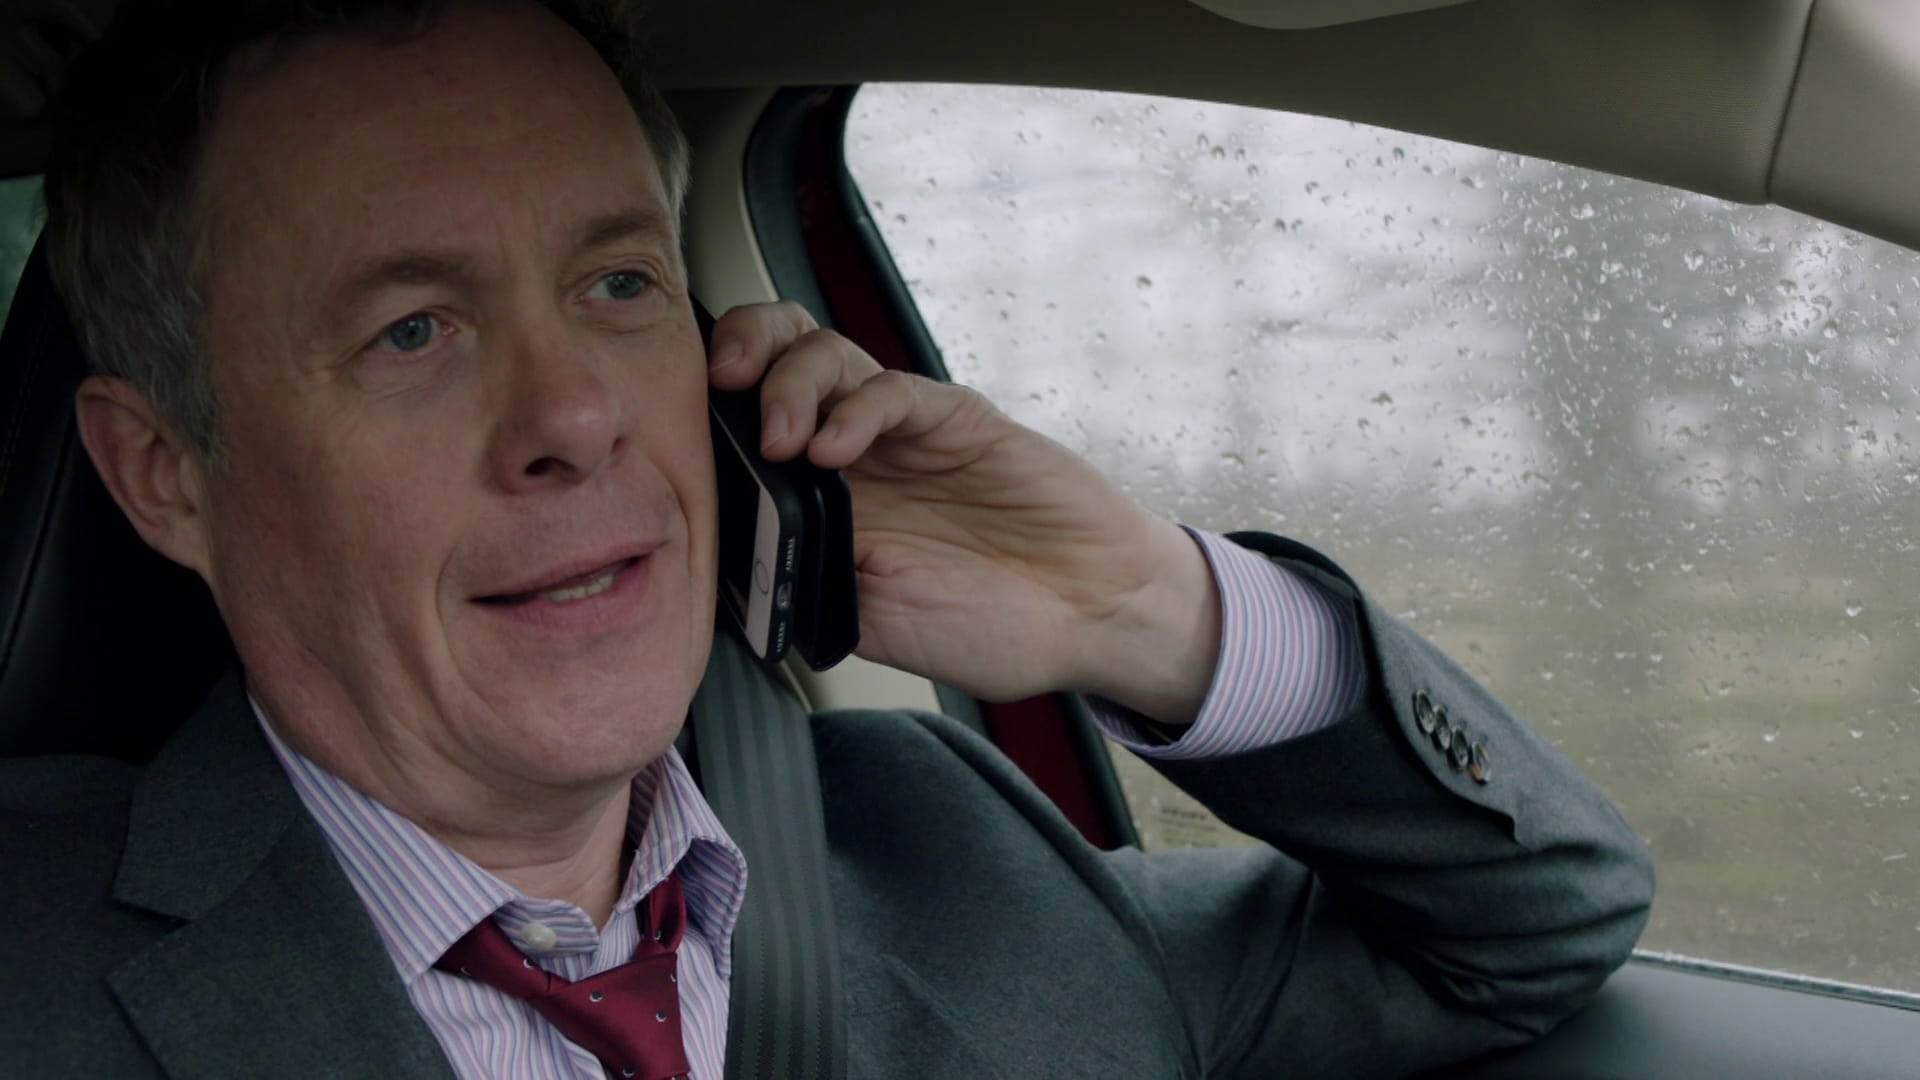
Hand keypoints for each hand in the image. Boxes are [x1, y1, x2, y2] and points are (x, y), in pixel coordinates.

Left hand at [707, 302, 1222, 723]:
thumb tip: (712, 565)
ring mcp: (899, 431)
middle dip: (735, 352)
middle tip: (721, 389)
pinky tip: (836, 448)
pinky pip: (890, 389)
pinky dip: (854, 406)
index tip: (677, 430)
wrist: (1090, 616)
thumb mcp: (867, 626)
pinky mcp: (953, 418)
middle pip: (771, 357)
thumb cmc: (985, 625)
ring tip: (785, 441)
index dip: (702, 407)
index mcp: (814, 499)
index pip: (739, 420)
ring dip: (788, 381)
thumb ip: (801, 584)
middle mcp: (849, 451)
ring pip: (821, 354)